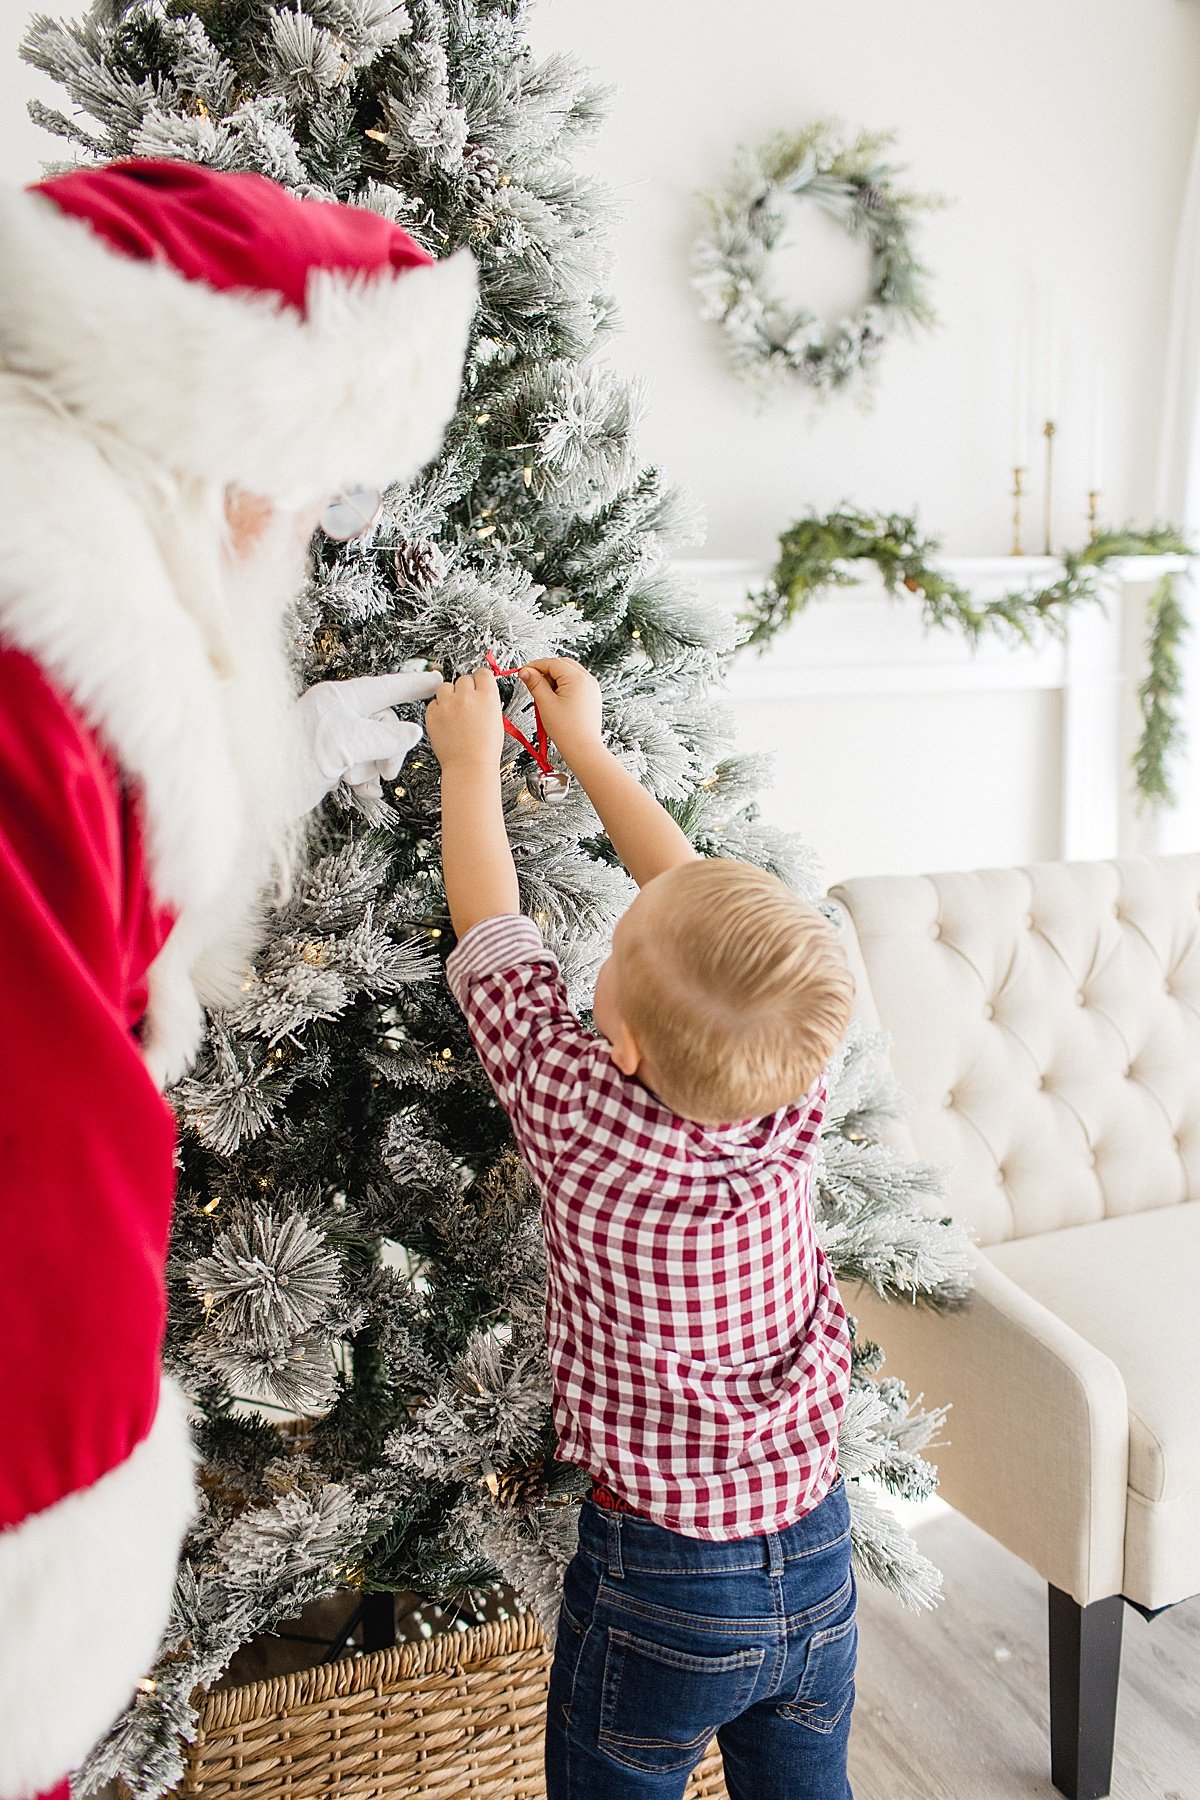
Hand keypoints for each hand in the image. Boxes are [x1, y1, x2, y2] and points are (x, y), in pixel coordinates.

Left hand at [291, 669, 439, 813]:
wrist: (261, 794)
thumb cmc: (293, 759)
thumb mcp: (347, 744)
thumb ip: (385, 737)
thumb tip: (412, 733)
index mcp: (340, 698)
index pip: (386, 686)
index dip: (413, 685)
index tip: (436, 681)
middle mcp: (338, 714)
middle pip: (385, 724)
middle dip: (388, 750)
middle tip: (386, 770)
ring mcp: (335, 738)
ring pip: (376, 748)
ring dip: (373, 767)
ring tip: (354, 779)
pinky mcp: (331, 761)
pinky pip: (363, 765)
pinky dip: (366, 779)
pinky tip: (360, 790)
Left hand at [424, 667, 504, 769]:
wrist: (469, 766)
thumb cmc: (485, 749)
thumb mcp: (496, 720)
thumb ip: (487, 702)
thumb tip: (479, 693)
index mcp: (487, 697)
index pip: (483, 673)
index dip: (480, 680)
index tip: (478, 684)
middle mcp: (467, 697)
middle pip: (464, 679)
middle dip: (465, 689)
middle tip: (466, 704)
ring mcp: (448, 705)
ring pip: (446, 686)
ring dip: (449, 695)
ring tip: (454, 710)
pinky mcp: (433, 714)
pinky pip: (433, 702)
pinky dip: (438, 708)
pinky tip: (446, 720)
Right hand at [518, 657, 602, 765]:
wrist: (583, 749)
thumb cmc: (567, 730)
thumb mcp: (545, 703)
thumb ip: (534, 684)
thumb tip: (526, 672)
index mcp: (577, 678)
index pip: (552, 662)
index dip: (534, 666)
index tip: (523, 673)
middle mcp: (587, 680)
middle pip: (561, 665)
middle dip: (546, 672)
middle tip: (533, 685)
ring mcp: (591, 688)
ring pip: (569, 673)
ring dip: (555, 679)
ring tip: (546, 697)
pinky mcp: (592, 697)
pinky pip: (576, 684)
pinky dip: (564, 687)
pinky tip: (556, 701)